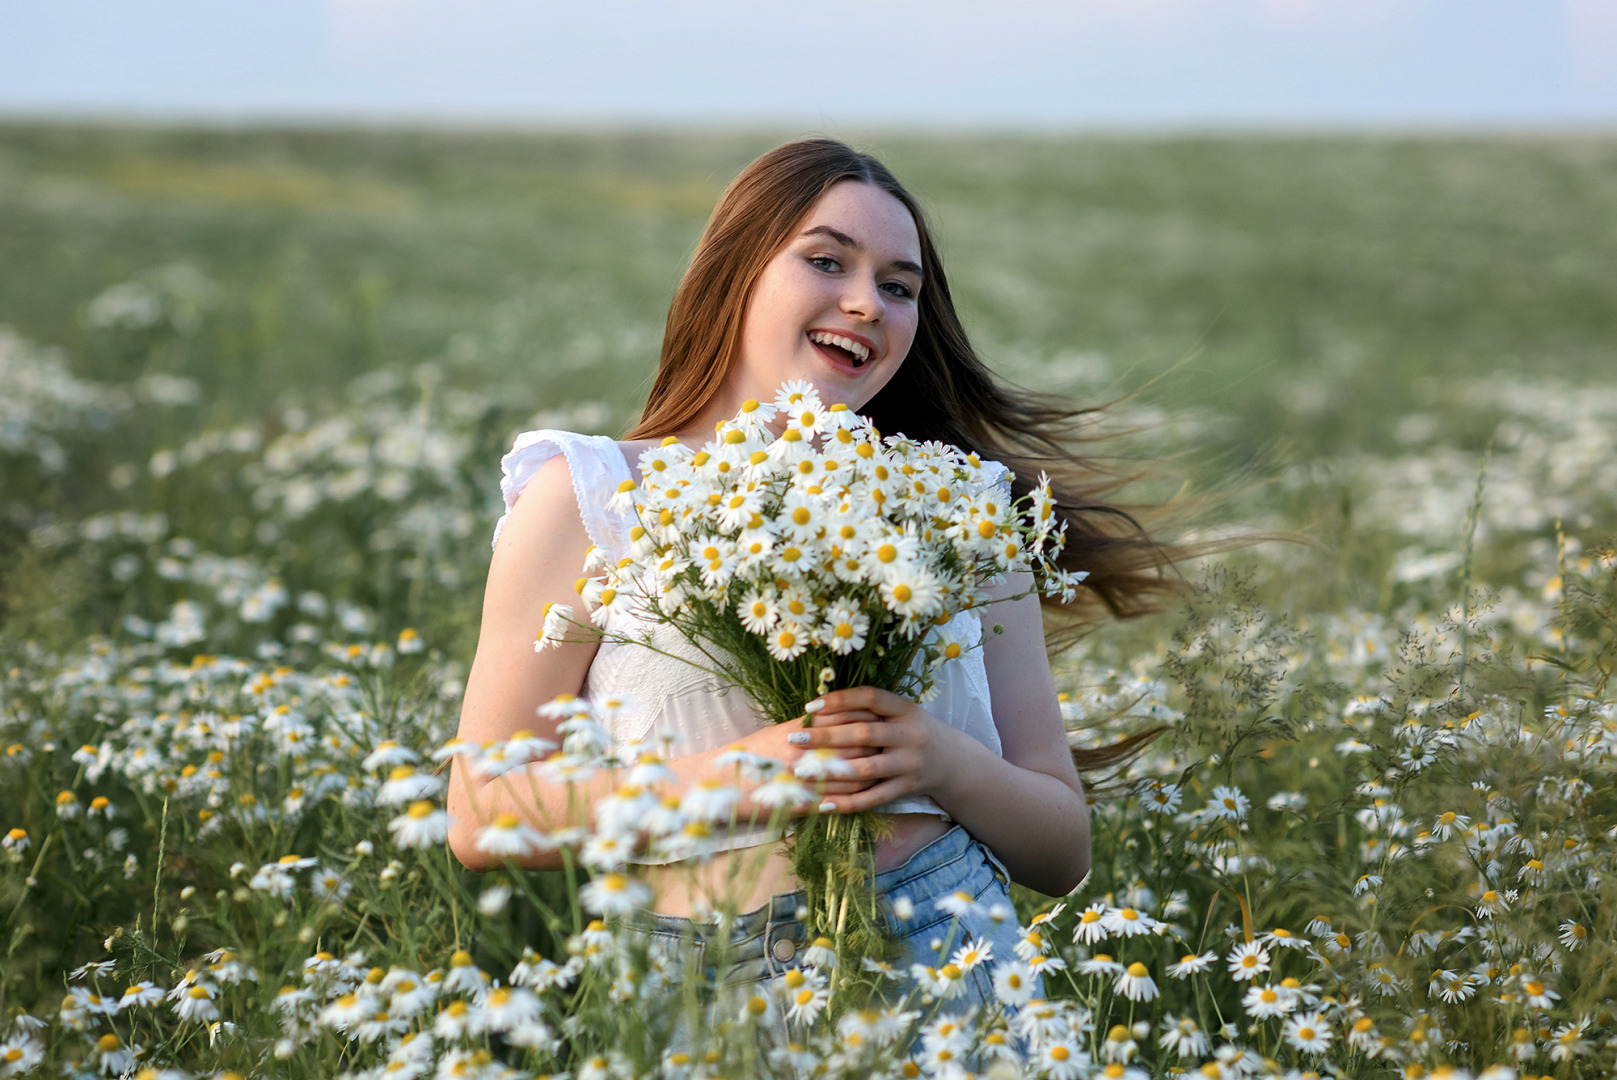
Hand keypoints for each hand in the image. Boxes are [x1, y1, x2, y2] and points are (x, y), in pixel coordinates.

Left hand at [788, 687, 961, 812]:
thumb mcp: (900, 713)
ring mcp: (909, 764)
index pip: (870, 698)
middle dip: (826, 737)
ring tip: (801, 772)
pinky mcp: (906, 789)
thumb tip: (819, 707)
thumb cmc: (911, 731)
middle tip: (794, 738)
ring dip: (831, 771)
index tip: (810, 706)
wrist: (952, 761)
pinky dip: (847, 802)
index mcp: (905, 709)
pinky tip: (822, 803)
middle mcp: (910, 735)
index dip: (839, 700)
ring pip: (866, 769)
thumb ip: (869, 710)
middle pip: (863, 734)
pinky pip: (873, 798)